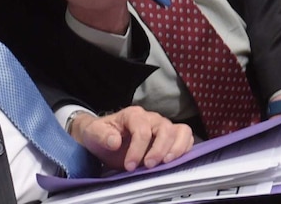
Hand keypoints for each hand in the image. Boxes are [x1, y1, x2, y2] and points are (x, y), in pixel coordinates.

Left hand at [69, 106, 193, 170]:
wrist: (104, 138)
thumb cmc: (101, 135)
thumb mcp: (94, 134)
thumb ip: (102, 136)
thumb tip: (115, 141)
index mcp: (133, 115)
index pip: (142, 130)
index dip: (138, 149)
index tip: (129, 166)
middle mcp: (151, 118)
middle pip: (165, 129)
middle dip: (158, 150)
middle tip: (148, 167)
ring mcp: (163, 126)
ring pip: (180, 131)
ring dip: (176, 149)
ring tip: (165, 164)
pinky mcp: (170, 137)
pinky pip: (186, 137)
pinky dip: (185, 149)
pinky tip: (174, 162)